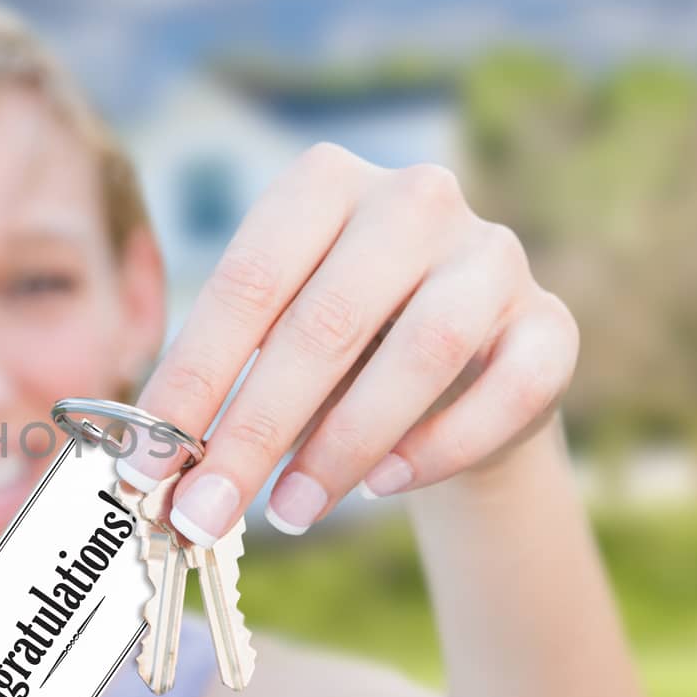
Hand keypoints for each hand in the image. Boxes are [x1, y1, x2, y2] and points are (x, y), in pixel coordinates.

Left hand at [119, 143, 578, 541]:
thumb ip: (221, 389)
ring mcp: (491, 254)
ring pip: (422, 351)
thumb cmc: (335, 352)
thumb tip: (154, 470)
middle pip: (325, 323)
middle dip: (253, 432)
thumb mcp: (268, 346)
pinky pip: (507, 388)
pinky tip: (386, 485)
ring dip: (343, 446)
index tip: (146, 465)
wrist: (453, 373)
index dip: (192, 380)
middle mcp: (413, 199)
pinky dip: (442, 445)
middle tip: (205, 510)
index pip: (245, 284)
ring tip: (288, 511)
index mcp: (321, 184)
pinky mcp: (550, 322)